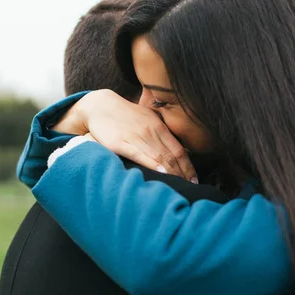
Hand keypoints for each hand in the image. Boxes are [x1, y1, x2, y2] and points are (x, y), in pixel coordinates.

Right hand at [54, 90, 197, 181]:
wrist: (100, 106)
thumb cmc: (124, 115)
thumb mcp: (146, 118)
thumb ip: (160, 132)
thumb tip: (175, 148)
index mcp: (158, 126)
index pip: (179, 149)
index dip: (189, 166)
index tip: (195, 180)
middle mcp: (150, 131)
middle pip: (172, 156)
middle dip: (183, 173)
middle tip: (192, 188)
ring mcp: (135, 137)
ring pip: (159, 157)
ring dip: (172, 173)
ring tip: (180, 186)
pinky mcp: (120, 142)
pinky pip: (140, 154)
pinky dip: (152, 164)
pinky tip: (161, 173)